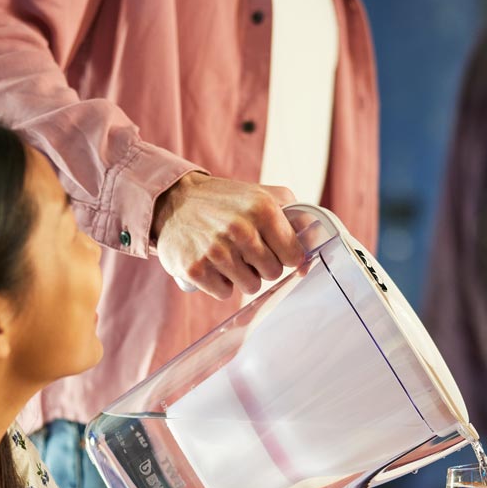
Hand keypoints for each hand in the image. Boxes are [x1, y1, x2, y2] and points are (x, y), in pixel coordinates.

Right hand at [152, 172, 302, 298]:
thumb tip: (313, 245)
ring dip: (242, 276)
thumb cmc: (224, 202)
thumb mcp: (260, 194)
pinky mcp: (196, 269)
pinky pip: (225, 293)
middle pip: (273, 273)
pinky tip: (211, 263)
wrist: (173, 203)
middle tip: (244, 249)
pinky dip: (220, 283)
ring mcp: (216, 251)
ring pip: (250, 286)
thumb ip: (293, 214)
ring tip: (227, 255)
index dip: (284, 255)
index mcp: (263, 209)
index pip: (294, 256)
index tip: (272, 248)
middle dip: (262, 265)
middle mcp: (240, 230)